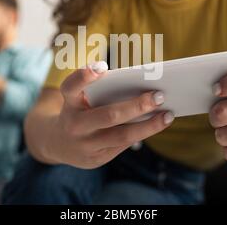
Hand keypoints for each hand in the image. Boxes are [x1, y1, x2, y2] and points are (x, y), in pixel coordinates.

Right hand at [47, 61, 174, 168]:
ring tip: (168, 114)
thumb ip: (100, 91)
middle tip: (159, 95)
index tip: (103, 66)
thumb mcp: (80, 98)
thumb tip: (141, 88)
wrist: (58, 143)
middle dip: (137, 106)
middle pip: (109, 115)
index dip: (85, 76)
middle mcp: (75, 125)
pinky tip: (158, 124)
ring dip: (149, 125)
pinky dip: (143, 133)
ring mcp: (85, 145)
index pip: (71, 87)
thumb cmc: (79, 111)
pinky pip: (123, 145)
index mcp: (69, 103)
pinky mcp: (96, 159)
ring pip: (122, 135)